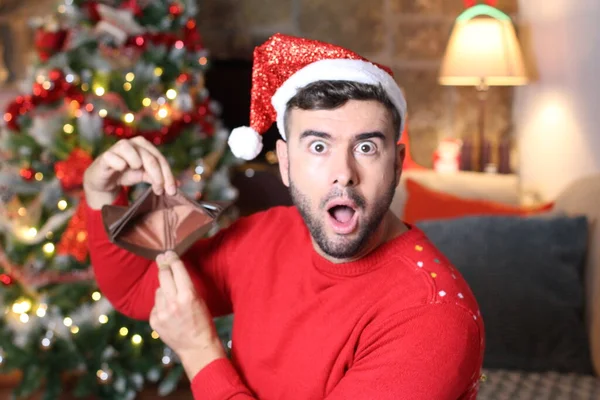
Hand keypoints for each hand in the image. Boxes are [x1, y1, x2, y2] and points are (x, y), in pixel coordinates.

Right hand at [83, 136, 176, 208]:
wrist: (104, 180)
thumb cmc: (125, 174)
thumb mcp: (144, 176)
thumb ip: (159, 178)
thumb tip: (177, 185)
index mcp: (144, 146)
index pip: (160, 160)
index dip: (168, 175)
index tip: (172, 191)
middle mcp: (133, 143)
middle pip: (151, 159)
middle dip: (158, 177)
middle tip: (160, 191)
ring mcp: (118, 148)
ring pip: (133, 153)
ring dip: (139, 165)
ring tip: (138, 173)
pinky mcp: (105, 156)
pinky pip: (114, 157)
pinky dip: (120, 163)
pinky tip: (122, 168)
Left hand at [150, 251, 225, 378]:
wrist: (197, 347)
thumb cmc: (203, 322)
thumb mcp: (200, 300)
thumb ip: (186, 286)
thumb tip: (173, 271)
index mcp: (188, 295)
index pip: (177, 270)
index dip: (172, 259)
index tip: (168, 252)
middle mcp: (173, 303)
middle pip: (163, 276)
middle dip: (162, 265)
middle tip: (161, 258)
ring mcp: (162, 313)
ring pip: (158, 291)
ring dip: (164, 290)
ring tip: (173, 299)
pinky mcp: (154, 321)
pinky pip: (155, 305)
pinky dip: (161, 305)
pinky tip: (169, 312)